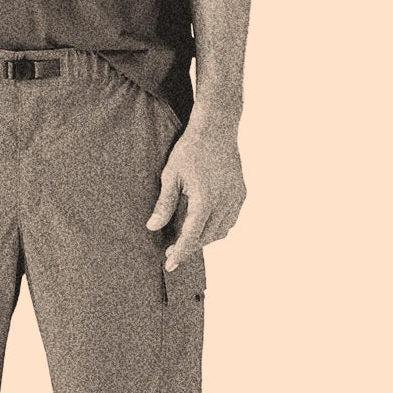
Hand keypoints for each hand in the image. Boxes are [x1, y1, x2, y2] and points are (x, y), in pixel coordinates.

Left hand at [146, 113, 246, 270]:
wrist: (216, 127)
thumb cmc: (191, 148)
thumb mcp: (170, 176)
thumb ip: (164, 204)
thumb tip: (152, 227)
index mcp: (205, 200)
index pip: (191, 237)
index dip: (180, 253)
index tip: (170, 265)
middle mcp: (224, 202)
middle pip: (206, 237)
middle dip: (189, 247)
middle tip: (171, 250)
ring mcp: (235, 198)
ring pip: (220, 232)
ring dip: (203, 238)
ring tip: (186, 238)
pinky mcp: (240, 193)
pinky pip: (230, 220)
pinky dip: (217, 228)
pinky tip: (204, 225)